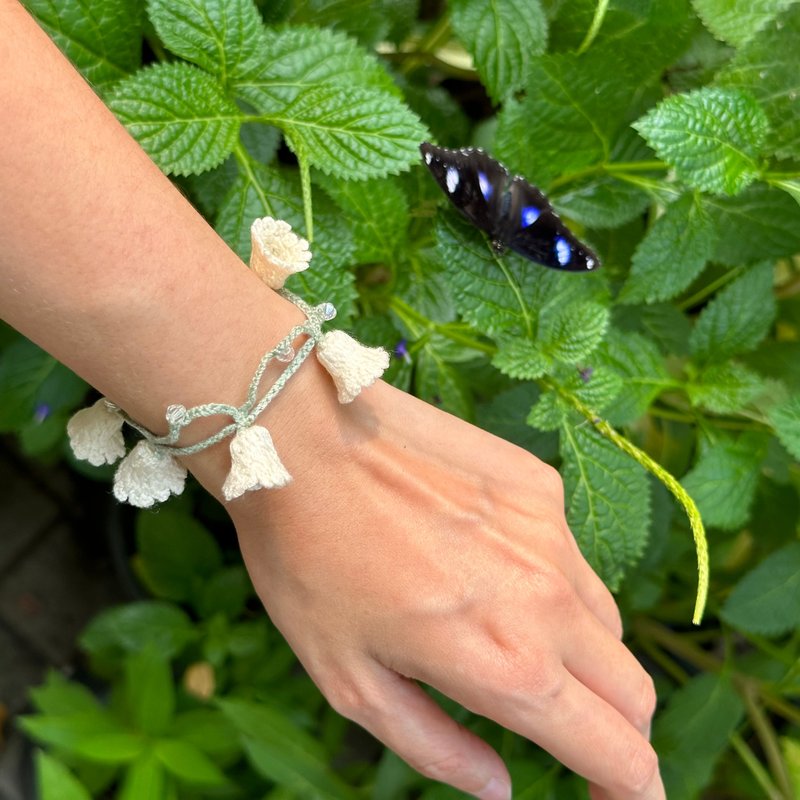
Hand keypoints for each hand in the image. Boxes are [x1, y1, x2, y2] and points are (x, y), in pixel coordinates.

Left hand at [221, 373, 662, 799]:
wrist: (303, 440)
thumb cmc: (310, 564)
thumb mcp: (350, 683)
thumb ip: (435, 748)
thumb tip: (500, 791)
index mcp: (507, 663)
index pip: (619, 752)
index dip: (633, 794)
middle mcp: (549, 598)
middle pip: (633, 690)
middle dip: (619, 732)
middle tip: (575, 739)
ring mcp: (550, 531)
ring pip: (604, 620)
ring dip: (584, 657)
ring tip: (518, 645)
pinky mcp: (538, 483)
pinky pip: (569, 555)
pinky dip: (553, 584)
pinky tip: (491, 566)